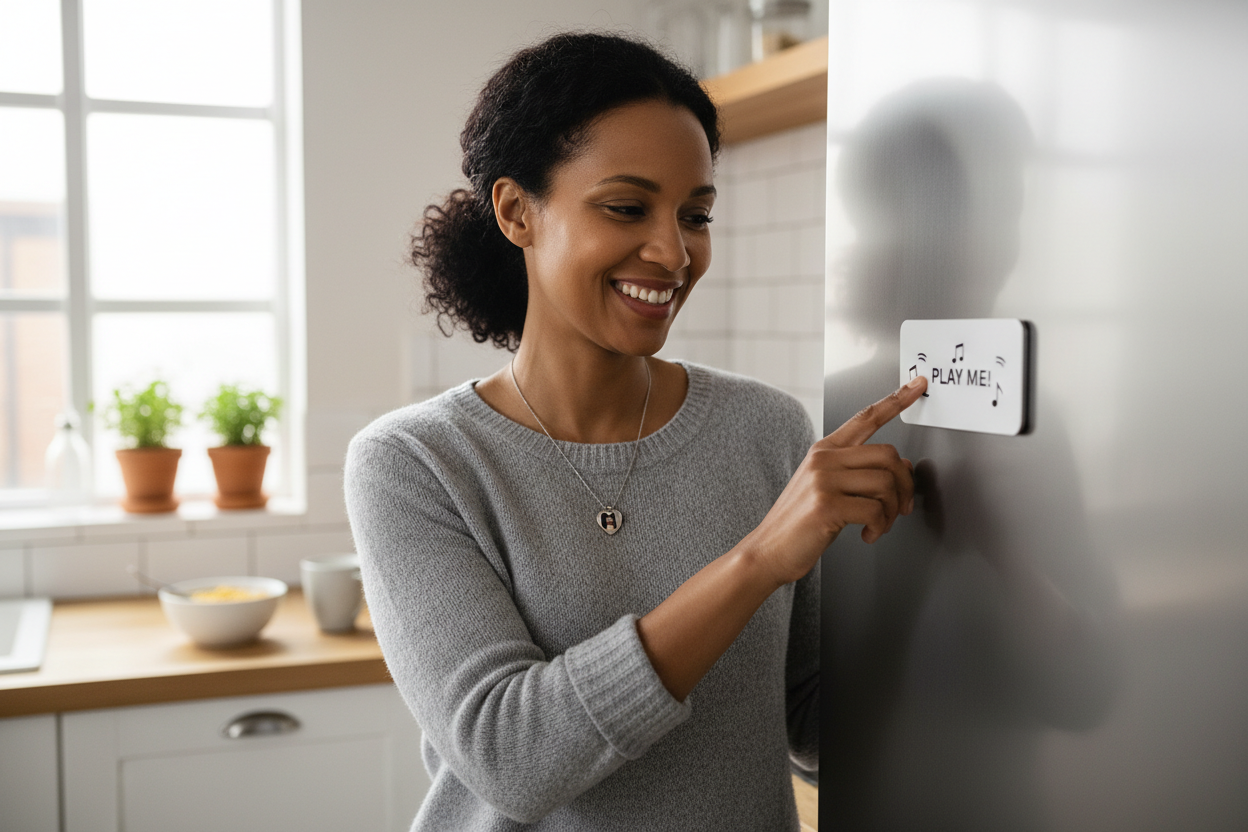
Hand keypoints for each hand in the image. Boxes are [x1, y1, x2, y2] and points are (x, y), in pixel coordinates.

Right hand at [741, 377, 925, 586]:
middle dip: (904, 486)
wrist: (768, 550)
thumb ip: (859, 473)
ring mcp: (823, 480)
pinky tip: (867, 534)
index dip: (896, 400)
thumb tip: (902, 468)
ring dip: (892, 511)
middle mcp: (824, 459)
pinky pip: (875, 510)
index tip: (918, 385)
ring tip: (879, 525)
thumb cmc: (799, 523)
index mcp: (824, 450)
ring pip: (885, 483)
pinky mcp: (826, 505)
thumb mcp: (826, 488)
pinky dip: (879, 527)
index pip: (865, 418)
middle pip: (888, 455)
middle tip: (902, 507)